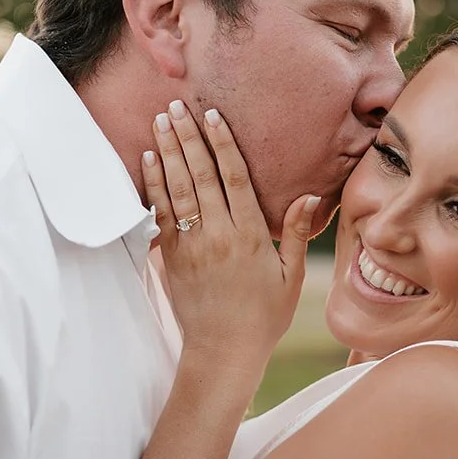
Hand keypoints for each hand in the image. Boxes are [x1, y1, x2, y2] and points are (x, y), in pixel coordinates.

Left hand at [142, 103, 318, 373]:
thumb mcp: (290, 277)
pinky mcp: (171, 258)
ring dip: (167, 152)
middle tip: (177, 105)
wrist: (223, 353)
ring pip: (176, 189)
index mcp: (250, 236)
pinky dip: (153, 184)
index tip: (212, 115)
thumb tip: (308, 195)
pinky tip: (149, 159)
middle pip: (200, 174)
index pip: (235, 178)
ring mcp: (191, 246)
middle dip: (188, 137)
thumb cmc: (263, 317)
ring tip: (160, 120)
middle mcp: (218, 235)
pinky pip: (161, 213)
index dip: (222, 143)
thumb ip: (294, 233)